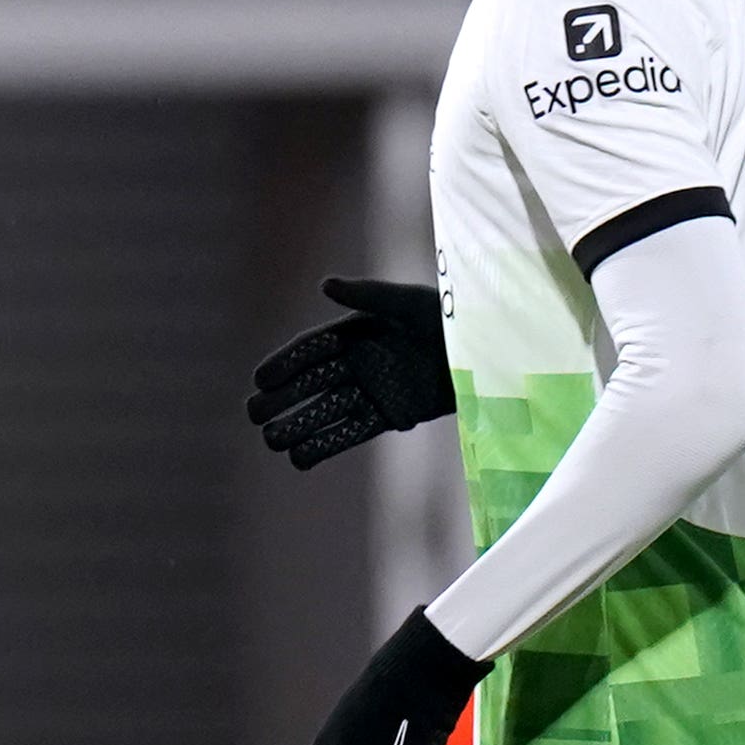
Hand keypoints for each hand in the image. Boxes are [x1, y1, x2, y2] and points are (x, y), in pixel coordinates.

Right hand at [247, 278, 452, 468]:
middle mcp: (358, 362)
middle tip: (254, 413)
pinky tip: (299, 459)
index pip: (310, 350)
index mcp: (356, 332)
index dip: (283, 364)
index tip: (259, 381)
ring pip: (324, 411)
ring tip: (270, 441)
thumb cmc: (451, 318)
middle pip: (310, 383)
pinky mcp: (390, 415)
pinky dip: (325, 445)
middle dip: (281, 398)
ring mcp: (372, 390)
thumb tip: (325, 285)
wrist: (490, 352)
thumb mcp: (411, 303)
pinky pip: (350, 432)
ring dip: (297, 426)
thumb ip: (369, 296)